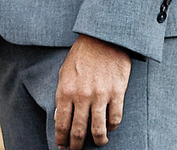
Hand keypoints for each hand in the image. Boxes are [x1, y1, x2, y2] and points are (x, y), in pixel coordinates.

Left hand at [54, 34, 131, 148]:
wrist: (103, 38)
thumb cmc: (81, 55)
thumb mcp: (64, 73)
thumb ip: (62, 95)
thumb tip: (60, 118)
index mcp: (65, 91)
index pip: (61, 123)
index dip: (62, 139)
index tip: (62, 146)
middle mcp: (81, 96)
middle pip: (79, 131)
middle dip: (76, 145)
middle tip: (76, 149)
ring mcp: (100, 96)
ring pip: (99, 130)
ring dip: (98, 141)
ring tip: (99, 143)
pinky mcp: (117, 93)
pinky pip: (115, 119)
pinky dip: (113, 127)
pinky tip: (110, 127)